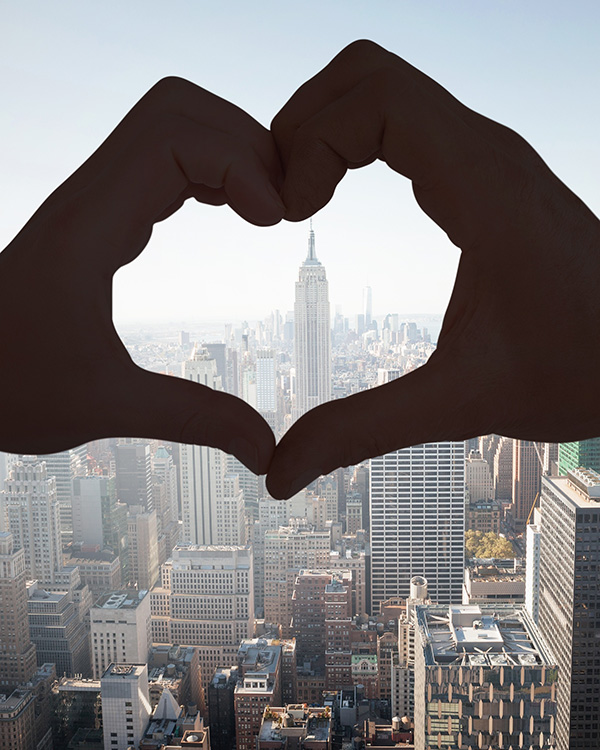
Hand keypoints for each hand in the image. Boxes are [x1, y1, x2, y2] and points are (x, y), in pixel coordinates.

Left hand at [0, 77, 283, 472]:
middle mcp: (89, 198)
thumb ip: (195, 419)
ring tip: (266, 209)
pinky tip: (233, 212)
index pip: (174, 139)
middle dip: (245, 143)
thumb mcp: (107, 407)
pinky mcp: (100, 214)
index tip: (275, 222)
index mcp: (88, 230)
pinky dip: (210, 169)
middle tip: (281, 207)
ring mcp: (94, 199)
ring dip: (230, 151)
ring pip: (171, 124)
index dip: (241, 164)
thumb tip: (266, 448)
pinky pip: (163, 158)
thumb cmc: (7, 388)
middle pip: (178, 109)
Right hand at [266, 39, 599, 498]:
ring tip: (298, 199)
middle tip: (282, 201)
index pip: (377, 97)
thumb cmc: (579, 369)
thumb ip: (363, 432)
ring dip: (324, 128)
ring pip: (382, 87)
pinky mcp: (482, 170)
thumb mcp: (461, 404)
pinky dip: (350, 141)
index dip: (310, 139)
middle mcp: (486, 152)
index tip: (290, 214)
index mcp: (484, 190)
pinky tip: (332, 195)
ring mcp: (486, 154)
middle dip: (303, 123)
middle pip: (367, 73)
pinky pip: (401, 120)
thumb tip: (280, 473)